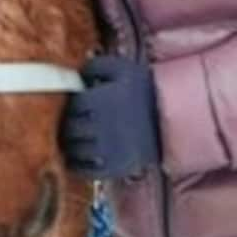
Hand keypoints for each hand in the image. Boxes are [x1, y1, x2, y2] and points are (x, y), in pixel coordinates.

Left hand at [59, 55, 160, 179]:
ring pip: (74, 150)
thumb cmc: (144, 90)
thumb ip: (95, 65)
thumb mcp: (123, 68)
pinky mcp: (115, 167)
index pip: (72, 105)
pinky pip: (85, 170)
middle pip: (70, 129)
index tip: (72, 105)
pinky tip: (77, 157)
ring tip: (72, 139)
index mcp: (102, 100)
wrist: (171, 120)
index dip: (69, 105)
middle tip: (67, 123)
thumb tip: (74, 74)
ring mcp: (108, 149)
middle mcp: (102, 126)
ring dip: (69, 145)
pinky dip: (76, 165)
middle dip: (66, 125)